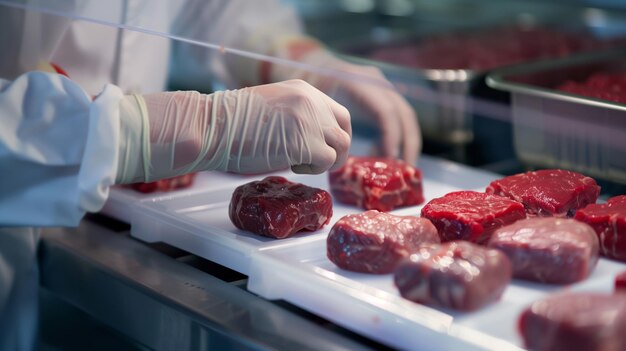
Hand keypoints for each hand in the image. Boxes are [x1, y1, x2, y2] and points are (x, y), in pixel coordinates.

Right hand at [115, 79, 350, 183]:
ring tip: (297, 163)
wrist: (212, 126)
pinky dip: (312, 170)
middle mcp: (312, 102)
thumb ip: (295, 116)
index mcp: (303, 90)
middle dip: (337, 150)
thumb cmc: (230, 122)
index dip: (335, 134)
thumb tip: (311, 138)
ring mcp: (310, 121)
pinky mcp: (306, 143)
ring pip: (340, 148)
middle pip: (344, 130)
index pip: (337, 112)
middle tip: (318, 163)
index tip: (325, 147)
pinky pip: (326, 162)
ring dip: (323, 161)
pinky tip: (291, 166)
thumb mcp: (271, 108)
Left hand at [268, 37, 420, 163]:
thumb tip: (335, 155)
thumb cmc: (309, 86)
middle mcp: (376, 83)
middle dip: (409, 144)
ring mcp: (383, 88)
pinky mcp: (383, 98)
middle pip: (404, 115)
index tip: (389, 158)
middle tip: (406, 168)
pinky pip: (398, 119)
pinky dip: (396, 138)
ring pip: (406, 118)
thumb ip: (325, 123)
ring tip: (399, 166)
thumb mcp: (314, 102)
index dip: (391, 136)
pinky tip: (383, 154)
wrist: (311, 64)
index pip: (385, 111)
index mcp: (359, 82)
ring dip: (407, 143)